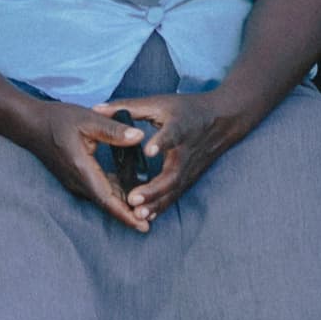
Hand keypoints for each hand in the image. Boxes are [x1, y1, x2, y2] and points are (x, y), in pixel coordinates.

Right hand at [14, 99, 148, 232]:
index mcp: (82, 169)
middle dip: (127, 214)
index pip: (107, 198)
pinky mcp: (76, 177)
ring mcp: (75, 181)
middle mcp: (78, 180)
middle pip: (107, 203)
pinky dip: (113, 194)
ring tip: (144, 211)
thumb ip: (114, 131)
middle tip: (150, 223)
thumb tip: (139, 137)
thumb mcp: (88, 119)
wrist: (31, 124)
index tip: (141, 225)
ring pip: (102, 197)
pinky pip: (97, 190)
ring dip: (121, 205)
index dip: (125, 213)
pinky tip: (128, 191)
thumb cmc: (58, 120)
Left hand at [93, 90, 246, 223]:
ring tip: (136, 214)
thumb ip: (128, 107)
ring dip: (156, 203)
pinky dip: (161, 207)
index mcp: (180, 127)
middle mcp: (187, 151)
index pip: (172, 135)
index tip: (148, 150)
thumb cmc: (188, 109)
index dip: (161, 142)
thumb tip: (97, 108)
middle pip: (173, 173)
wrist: (224, 119)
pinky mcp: (190, 178)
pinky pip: (175, 195)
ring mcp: (190, 168)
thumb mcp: (160, 102)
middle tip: (133, 199)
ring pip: (174, 189)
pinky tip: (146, 217)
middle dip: (154, 188)